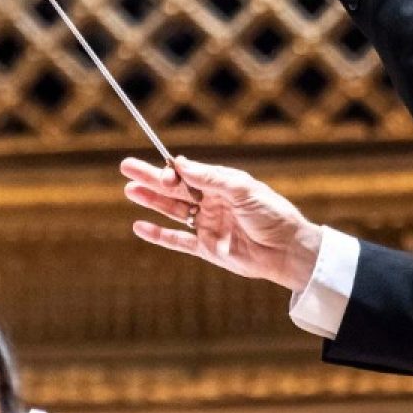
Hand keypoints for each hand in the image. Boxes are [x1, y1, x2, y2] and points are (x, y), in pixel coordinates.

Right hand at [121, 155, 323, 291]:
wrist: (286, 250)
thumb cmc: (271, 213)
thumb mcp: (243, 189)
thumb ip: (211, 178)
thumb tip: (180, 163)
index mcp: (221, 184)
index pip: (188, 173)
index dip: (171, 170)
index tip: (161, 170)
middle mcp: (211, 202)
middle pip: (174, 188)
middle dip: (150, 178)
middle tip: (125, 166)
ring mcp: (207, 225)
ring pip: (172, 211)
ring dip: (151, 201)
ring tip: (129, 190)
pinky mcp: (206, 248)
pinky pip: (177, 240)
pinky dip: (158, 235)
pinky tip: (139, 226)